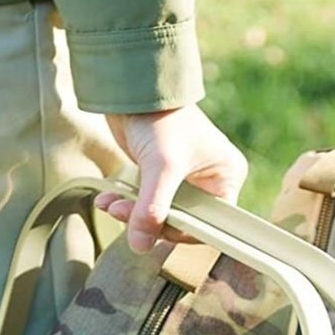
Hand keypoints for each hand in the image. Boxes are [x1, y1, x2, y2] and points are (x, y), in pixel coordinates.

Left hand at [96, 105, 247, 253]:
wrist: (133, 88)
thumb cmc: (161, 118)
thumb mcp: (162, 168)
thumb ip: (152, 210)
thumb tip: (141, 246)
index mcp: (227, 177)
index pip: (209, 224)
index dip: (180, 231)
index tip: (154, 230)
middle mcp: (210, 181)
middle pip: (181, 222)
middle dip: (148, 221)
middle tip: (123, 213)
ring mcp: (185, 180)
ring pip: (159, 215)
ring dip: (132, 214)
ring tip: (112, 205)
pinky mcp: (161, 177)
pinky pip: (146, 203)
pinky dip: (126, 204)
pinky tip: (108, 199)